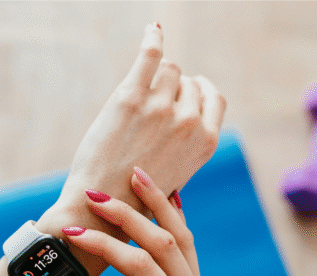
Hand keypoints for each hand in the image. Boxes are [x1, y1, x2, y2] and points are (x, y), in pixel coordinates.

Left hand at [37, 24, 225, 253]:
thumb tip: (189, 120)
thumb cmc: (135, 194)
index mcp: (206, 142)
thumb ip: (187, 145)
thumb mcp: (177, 174)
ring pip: (168, 68)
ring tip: (138, 97)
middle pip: (187, 81)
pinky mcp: (131, 97)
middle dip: (171, 88)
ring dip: (155, 77)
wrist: (103, 204)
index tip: (187, 89)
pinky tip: (153, 30)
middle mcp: (189, 122)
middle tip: (149, 108)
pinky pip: (150, 56)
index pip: (214, 97)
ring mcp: (161, 107)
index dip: (198, 91)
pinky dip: (153, 39)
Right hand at [40, 168, 224, 275]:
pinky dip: (175, 222)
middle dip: (129, 214)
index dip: (104, 246)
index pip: (139, 268)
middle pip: (164, 242)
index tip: (72, 234)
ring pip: (182, 238)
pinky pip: (189, 249)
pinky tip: (167, 199)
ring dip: (159, 205)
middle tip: (97, 194)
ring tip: (138, 174)